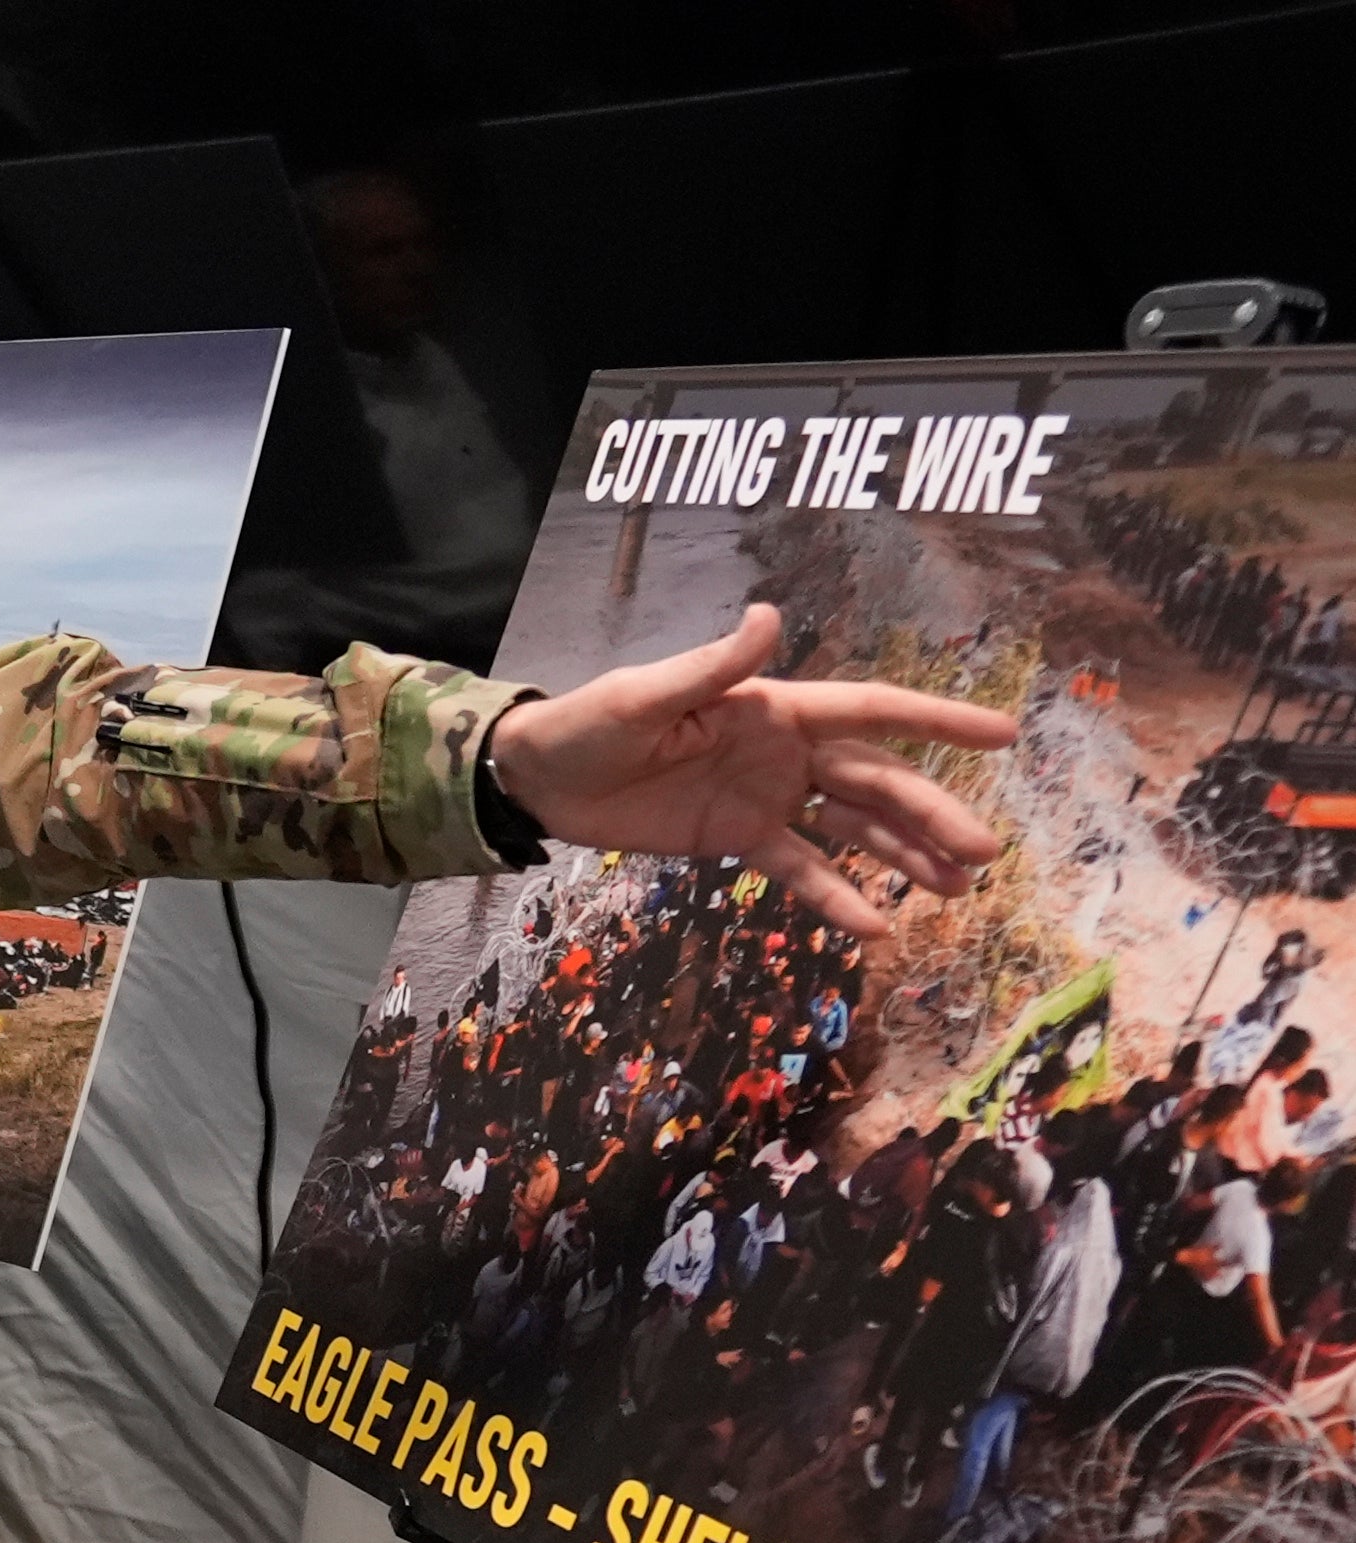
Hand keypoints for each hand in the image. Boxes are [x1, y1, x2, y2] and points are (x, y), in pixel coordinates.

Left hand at [483, 605, 1015, 938]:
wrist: (539, 777)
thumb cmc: (590, 722)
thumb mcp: (645, 694)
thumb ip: (711, 665)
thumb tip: (768, 614)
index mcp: (775, 706)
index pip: (873, 710)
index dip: (938, 721)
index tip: (1003, 734)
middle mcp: (786, 751)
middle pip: (877, 782)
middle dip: (933, 815)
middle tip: (986, 853)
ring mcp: (769, 797)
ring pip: (854, 829)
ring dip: (906, 857)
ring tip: (958, 890)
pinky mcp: (740, 839)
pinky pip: (800, 870)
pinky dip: (837, 897)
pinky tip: (878, 928)